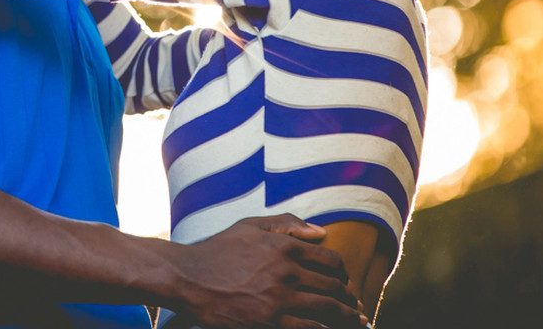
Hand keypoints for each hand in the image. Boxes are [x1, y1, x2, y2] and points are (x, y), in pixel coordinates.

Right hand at [171, 215, 364, 328]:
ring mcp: (279, 299)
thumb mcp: (249, 226)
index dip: (342, 270)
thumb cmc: (217, 250)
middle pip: (333, 286)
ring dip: (345, 316)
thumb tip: (321, 231)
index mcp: (284, 246)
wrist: (187, 278)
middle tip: (355, 305)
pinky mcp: (270, 323)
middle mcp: (287, 272)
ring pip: (327, 309)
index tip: (344, 279)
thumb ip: (286, 223)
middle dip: (348, 297)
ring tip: (354, 321)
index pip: (330, 259)